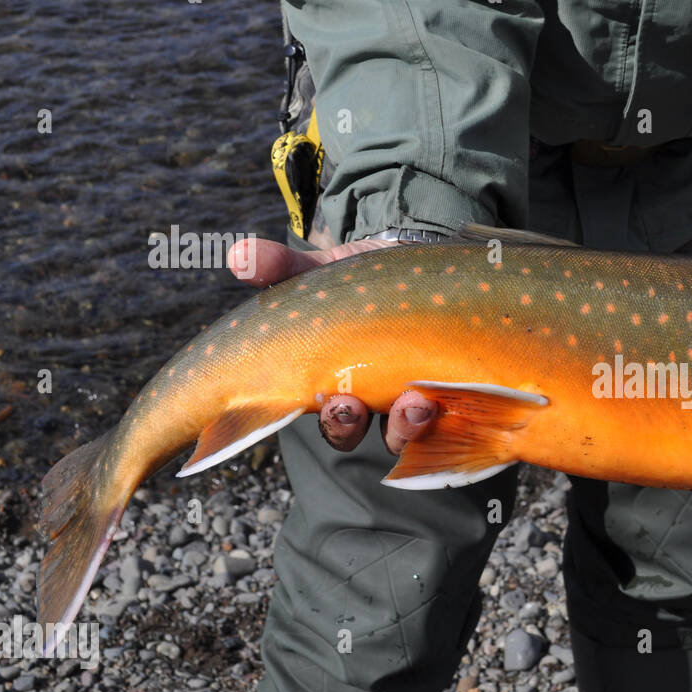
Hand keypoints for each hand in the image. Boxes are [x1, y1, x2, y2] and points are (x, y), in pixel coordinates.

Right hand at [226, 236, 439, 455]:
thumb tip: (236, 257)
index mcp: (338, 384)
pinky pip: (455, 414)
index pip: (335, 422)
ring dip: (411, 424)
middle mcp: (376, 400)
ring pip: (409, 431)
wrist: (421, 265)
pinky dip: (453, 408)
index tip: (338, 404)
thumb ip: (280, 266)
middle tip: (362, 407)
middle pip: (367, 434)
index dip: (338, 424)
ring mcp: (414, 395)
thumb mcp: (319, 270)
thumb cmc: (360, 280)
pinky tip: (453, 391)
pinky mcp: (454, 385)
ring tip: (420, 401)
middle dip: (361, 426)